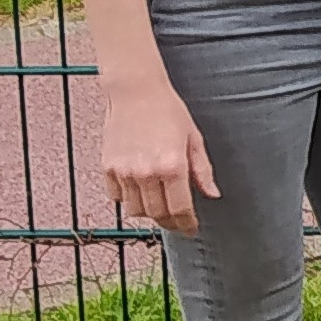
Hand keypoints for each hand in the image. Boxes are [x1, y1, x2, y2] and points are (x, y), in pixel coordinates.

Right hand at [99, 78, 217, 233]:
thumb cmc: (168, 111)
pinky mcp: (108, 167)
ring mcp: (124, 171)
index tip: (191, 228)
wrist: (136, 92)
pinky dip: (128, 199)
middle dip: (170, 222)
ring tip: (160, 206)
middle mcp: (146, 172)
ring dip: (149, 213)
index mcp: (172, 166)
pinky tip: (139, 191)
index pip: (180, 208)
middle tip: (178, 222)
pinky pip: (117, 196)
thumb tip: (212, 194)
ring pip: (136, 210)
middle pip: (157, 214)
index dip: (187, 223)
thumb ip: (202, 170)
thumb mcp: (194, 138)